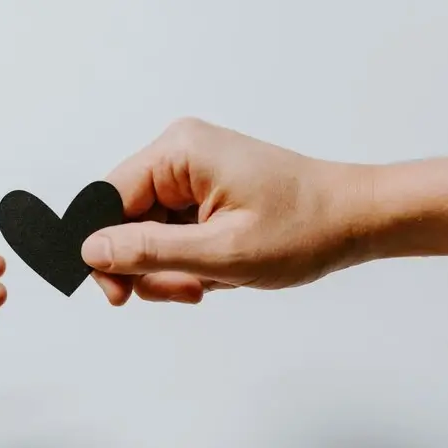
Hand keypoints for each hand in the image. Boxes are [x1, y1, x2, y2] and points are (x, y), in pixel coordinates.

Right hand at [81, 118, 368, 304]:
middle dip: (149, 266)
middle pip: (125, 220)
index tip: (118, 295)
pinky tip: (219, 271)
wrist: (357, 220)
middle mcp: (180, 154)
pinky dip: (188, 261)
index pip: (107, 200)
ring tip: (211, 282)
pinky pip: (173, 233)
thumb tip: (90, 250)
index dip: (104, 251)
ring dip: (172, 269)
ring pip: (149, 234)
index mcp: (179, 152)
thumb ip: (149, 251)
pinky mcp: (205, 192)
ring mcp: (193, 173)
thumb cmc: (304, 228)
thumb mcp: (221, 252)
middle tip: (187, 290)